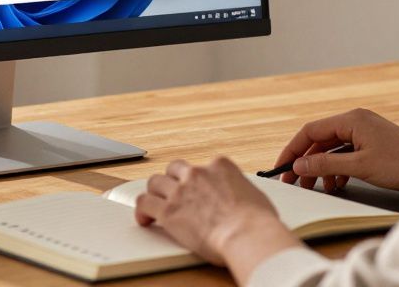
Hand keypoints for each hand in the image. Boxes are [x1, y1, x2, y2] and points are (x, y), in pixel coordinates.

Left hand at [134, 157, 300, 279]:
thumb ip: (241, 191)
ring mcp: (180, 190)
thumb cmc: (257, 221)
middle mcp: (197, 173)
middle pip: (175, 168)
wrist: (246, 234)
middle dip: (173, 179)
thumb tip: (242, 200)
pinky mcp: (168, 211)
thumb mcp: (255, 195)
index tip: (198, 188)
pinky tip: (145, 219)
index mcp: (220, 166)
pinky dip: (142, 211)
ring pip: (155, 182)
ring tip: (155, 204)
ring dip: (155, 192)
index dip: (199, 178)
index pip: (203, 165)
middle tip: (173, 192)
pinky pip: (144, 203)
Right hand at [275, 108, 398, 192]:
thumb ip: (326, 164)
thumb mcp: (359, 166)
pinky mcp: (372, 143)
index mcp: (351, 120)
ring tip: (317, 186)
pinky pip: (345, 153)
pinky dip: (337, 168)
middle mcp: (355, 121)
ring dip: (322, 167)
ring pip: (332, 148)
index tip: (282, 167)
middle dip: (306, 161)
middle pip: (319, 140)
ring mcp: (364, 132)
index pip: (310, 131)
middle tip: (294, 181)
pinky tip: (337, 183)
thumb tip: (300, 164)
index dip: (293, 150)